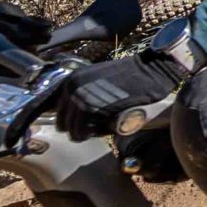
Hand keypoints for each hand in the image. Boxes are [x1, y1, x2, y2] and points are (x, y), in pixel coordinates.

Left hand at [55, 54, 184, 139]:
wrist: (149, 71)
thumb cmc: (130, 78)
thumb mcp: (99, 81)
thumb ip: (85, 93)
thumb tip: (74, 116)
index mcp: (71, 80)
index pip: (57, 111)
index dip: (71, 121)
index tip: (86, 124)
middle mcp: (70, 87)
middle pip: (61, 122)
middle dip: (76, 128)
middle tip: (95, 128)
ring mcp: (79, 96)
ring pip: (70, 129)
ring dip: (84, 134)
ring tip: (101, 129)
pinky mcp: (91, 107)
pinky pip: (81, 131)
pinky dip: (91, 135)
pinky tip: (104, 130)